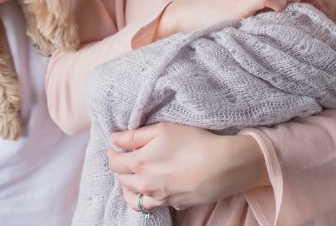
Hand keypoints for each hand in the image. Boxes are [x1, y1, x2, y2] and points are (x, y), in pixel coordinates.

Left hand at [107, 122, 267, 211]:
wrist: (223, 166)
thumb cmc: (194, 142)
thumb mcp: (163, 129)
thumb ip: (134, 135)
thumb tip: (114, 139)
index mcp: (139, 164)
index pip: (114, 162)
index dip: (112, 152)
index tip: (115, 146)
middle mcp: (145, 185)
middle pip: (121, 180)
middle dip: (119, 168)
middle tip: (124, 157)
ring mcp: (159, 198)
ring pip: (132, 198)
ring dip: (128, 187)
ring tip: (133, 176)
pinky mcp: (173, 205)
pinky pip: (151, 206)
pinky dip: (145, 199)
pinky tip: (151, 189)